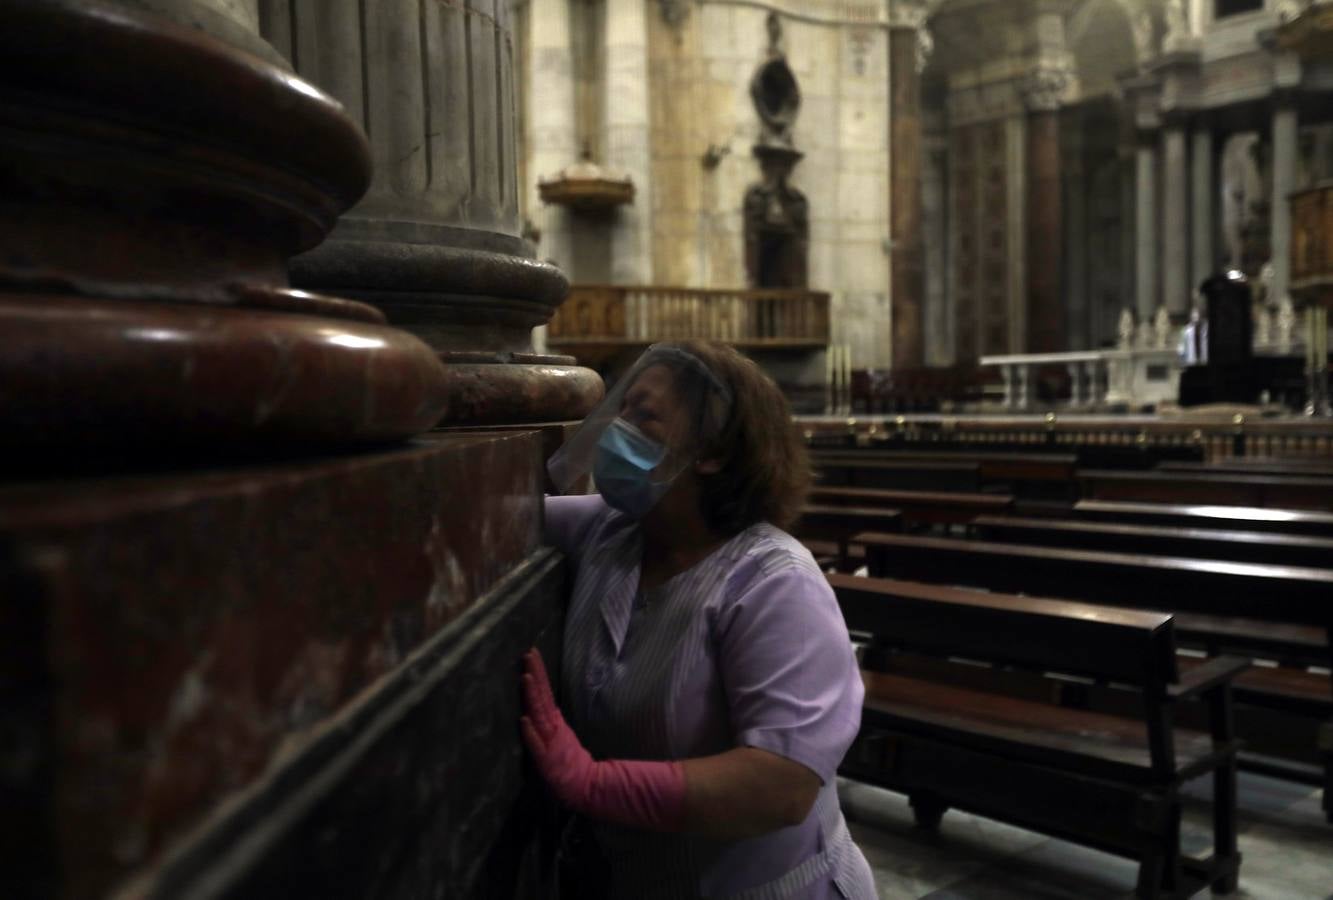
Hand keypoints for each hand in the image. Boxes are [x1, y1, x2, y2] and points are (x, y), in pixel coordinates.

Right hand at [518, 647, 686, 830]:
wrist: (579, 787)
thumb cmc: (570, 761)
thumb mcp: (562, 734)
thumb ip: (553, 716)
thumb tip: (545, 696)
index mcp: (552, 722)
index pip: (543, 692)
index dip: (538, 673)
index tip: (531, 652)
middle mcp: (547, 729)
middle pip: (539, 698)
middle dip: (533, 676)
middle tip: (527, 655)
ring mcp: (547, 742)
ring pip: (538, 715)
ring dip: (531, 697)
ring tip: (526, 677)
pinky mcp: (546, 760)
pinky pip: (537, 745)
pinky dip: (531, 734)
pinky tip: (524, 721)